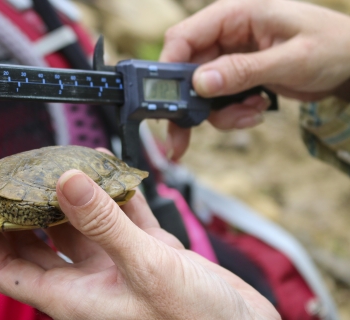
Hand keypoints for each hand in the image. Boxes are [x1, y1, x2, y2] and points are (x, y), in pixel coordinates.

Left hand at [0, 167, 279, 318]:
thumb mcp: (146, 266)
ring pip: (79, 225)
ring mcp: (119, 264)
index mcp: (76, 296)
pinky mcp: (147, 252)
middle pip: (37, 243)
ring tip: (60, 161)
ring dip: (69, 195)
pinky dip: (113, 193)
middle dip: (20, 210)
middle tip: (10, 173)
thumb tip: (63, 180)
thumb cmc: (198, 318)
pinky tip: (109, 166)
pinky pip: (120, 217)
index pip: (8, 269)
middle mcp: (91, 281)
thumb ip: (104, 223)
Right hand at [160, 0, 349, 159]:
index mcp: (237, 14)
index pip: (184, 37)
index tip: (168, 103)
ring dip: (218, 114)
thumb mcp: (290, 59)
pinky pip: (218, 100)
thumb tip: (200, 84)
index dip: (169, 69)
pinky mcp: (236, 76)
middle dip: (187, 107)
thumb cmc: (333, 47)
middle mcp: (227, 34)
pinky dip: (231, 114)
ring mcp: (230, 57)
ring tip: (250, 114)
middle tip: (179, 140)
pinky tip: (256, 110)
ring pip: (200, 92)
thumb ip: (243, 70)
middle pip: (185, 70)